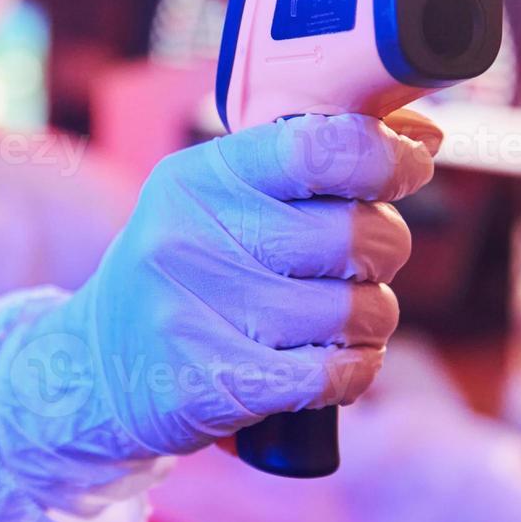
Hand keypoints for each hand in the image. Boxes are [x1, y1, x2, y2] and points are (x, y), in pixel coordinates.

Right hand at [0, 111, 441, 501]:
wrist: (97, 371)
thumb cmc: (186, 273)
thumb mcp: (223, 200)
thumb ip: (314, 162)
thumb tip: (423, 138)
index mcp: (200, 177)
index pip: (320, 145)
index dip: (385, 155)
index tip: (406, 166)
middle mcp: (193, 237)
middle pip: (354, 234)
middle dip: (382, 249)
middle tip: (357, 263)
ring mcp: (201, 312)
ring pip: (357, 309)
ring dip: (370, 320)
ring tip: (335, 319)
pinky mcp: (220, 383)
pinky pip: (337, 373)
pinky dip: (354, 369)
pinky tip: (331, 363)